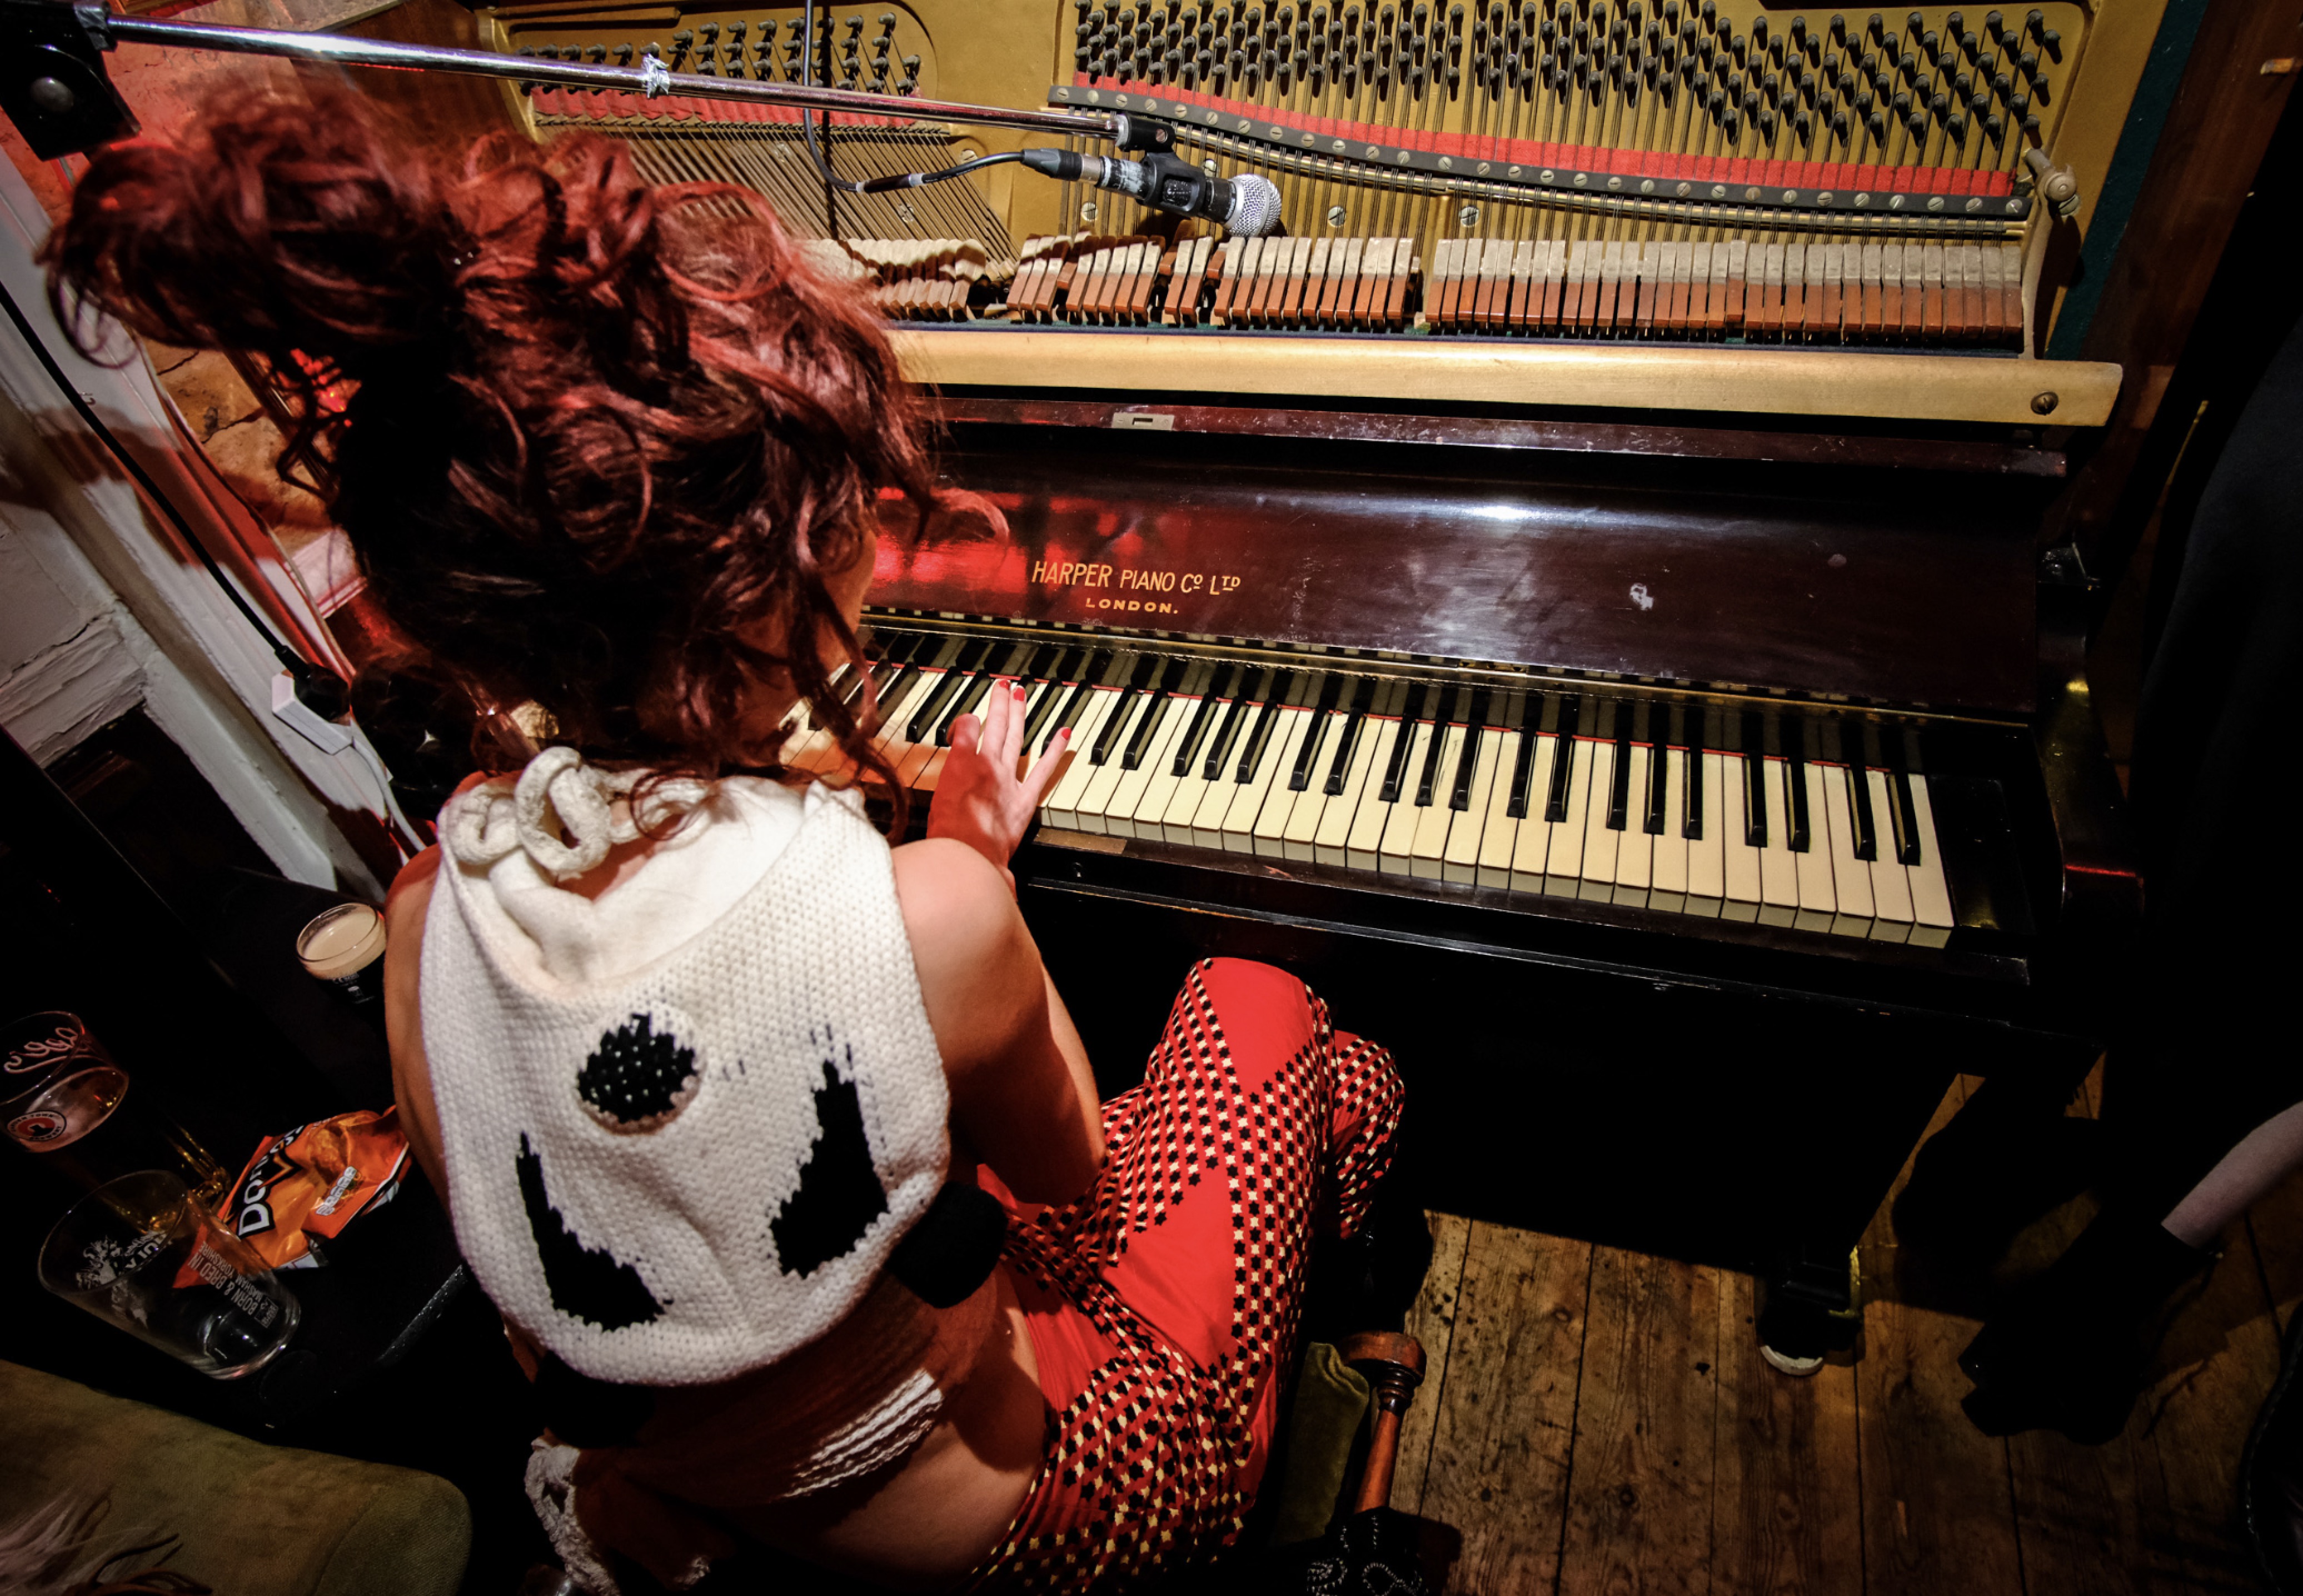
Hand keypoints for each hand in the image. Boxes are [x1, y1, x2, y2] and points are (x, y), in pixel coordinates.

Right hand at [926, 680, 1071, 887]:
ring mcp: (1007, 779)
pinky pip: (1043, 769)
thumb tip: (942, 790)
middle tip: (1003, 687)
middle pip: (995, 724)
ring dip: (1020, 714)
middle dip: (999, 703)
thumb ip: (941, 787)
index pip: (966, 725)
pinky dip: (1055, 750)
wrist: (969, 855)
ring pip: (1016, 737)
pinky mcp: (1024, 798)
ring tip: (1023, 695)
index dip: (964, 721)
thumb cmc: (946, 836)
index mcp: (960, 762)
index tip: (963, 727)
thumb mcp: (933, 803)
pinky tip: (1063, 734)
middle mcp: (986, 764)